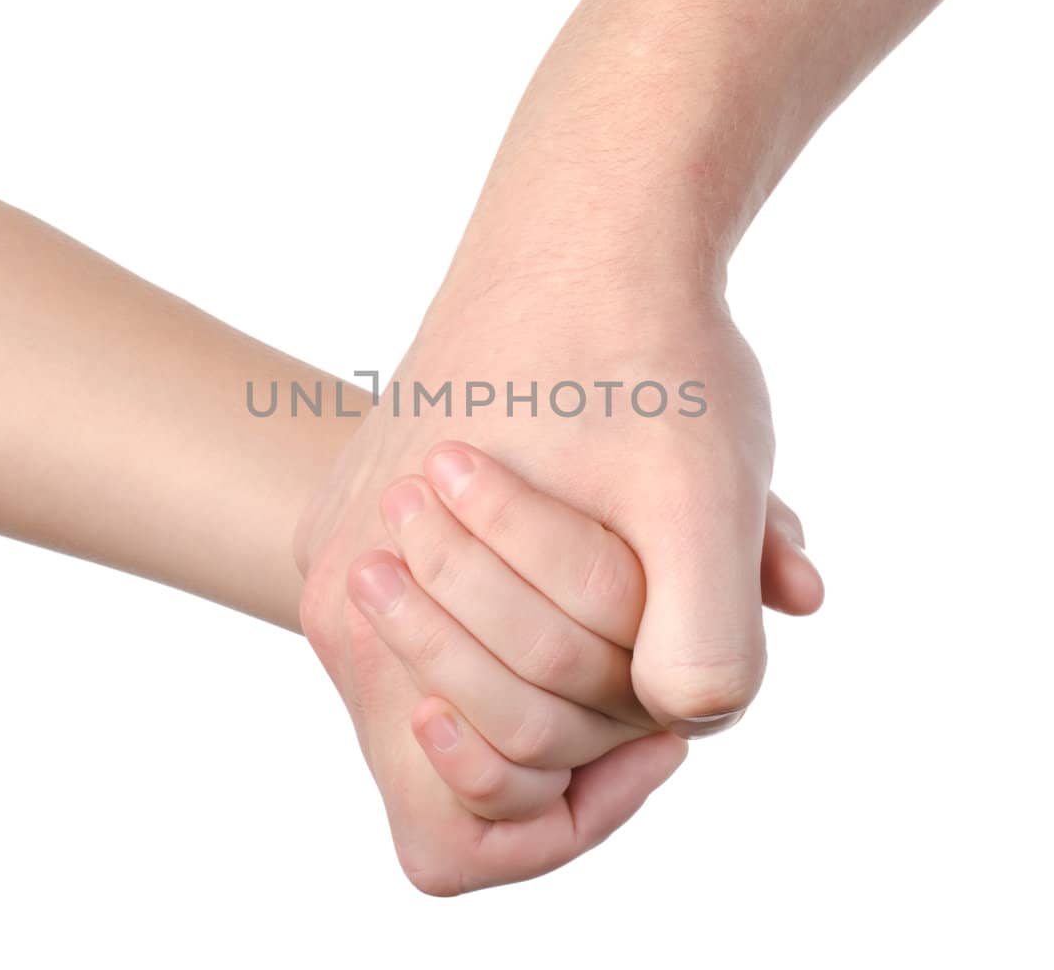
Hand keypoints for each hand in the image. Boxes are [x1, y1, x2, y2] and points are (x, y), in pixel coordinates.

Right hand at [297, 269, 821, 891]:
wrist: (588, 216)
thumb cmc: (634, 352)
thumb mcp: (702, 501)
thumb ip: (710, 652)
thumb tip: (689, 723)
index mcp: (373, 613)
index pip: (452, 836)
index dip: (566, 815)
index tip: (650, 725)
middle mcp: (343, 594)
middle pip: (471, 755)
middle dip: (588, 708)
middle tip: (656, 606)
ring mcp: (353, 546)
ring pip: (479, 674)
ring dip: (585, 640)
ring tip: (655, 544)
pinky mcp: (378, 505)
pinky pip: (467, 606)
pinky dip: (557, 589)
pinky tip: (630, 513)